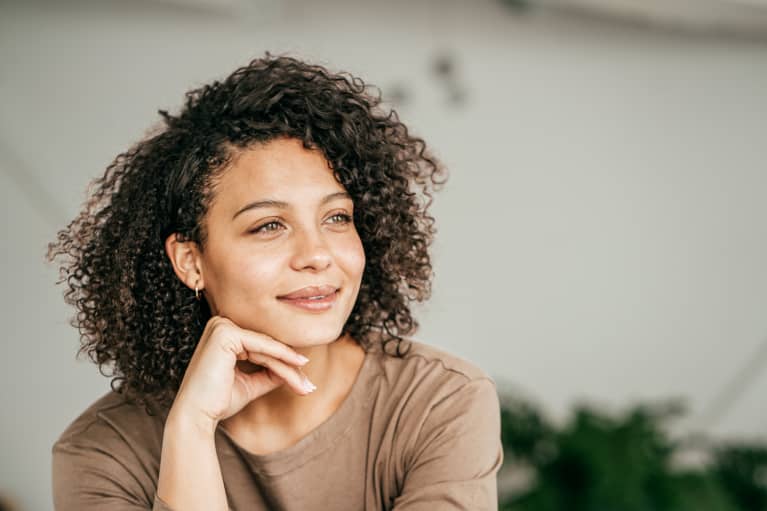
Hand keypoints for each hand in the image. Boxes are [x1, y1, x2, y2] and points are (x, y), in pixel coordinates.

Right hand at [169, 315, 314, 428]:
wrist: (196, 417)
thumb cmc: (218, 402)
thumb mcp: (250, 384)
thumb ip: (270, 374)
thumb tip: (296, 369)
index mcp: (222, 334)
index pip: (260, 348)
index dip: (283, 364)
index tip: (304, 382)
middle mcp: (220, 325)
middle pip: (265, 347)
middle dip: (289, 368)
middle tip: (309, 386)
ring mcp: (221, 326)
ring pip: (267, 348)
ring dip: (289, 368)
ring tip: (306, 386)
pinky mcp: (225, 333)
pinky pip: (262, 346)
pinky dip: (281, 358)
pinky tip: (299, 366)